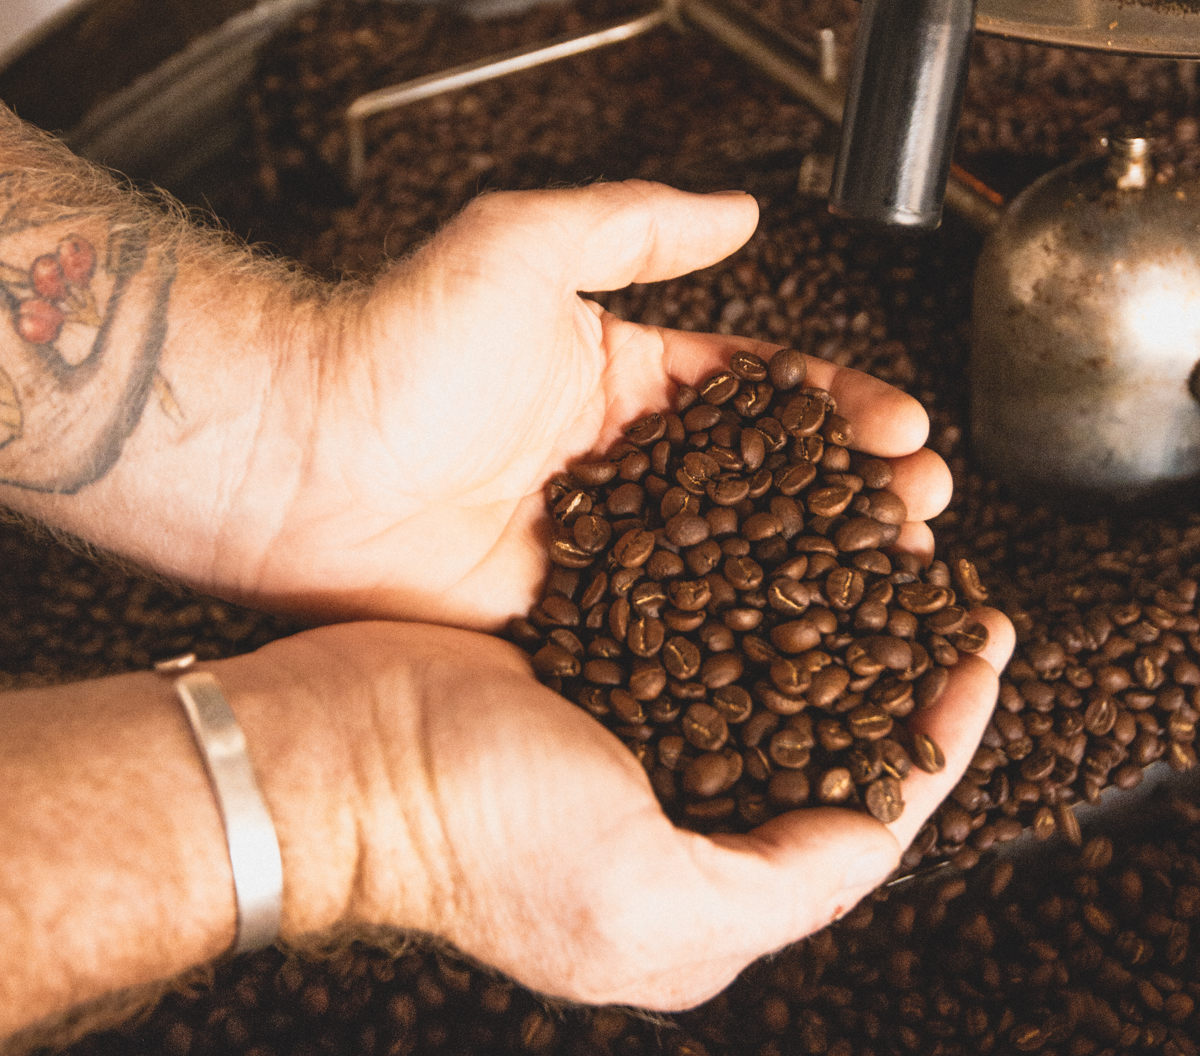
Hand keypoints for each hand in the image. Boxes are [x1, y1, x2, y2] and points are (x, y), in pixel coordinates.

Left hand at [229, 180, 950, 626]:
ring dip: (816, 568)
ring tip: (899, 577)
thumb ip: (635, 224)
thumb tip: (740, 208)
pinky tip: (802, 653)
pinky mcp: (570, 613)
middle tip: (924, 506)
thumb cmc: (395, 341)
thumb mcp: (520, 245)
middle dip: (852, 491)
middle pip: (766, 481)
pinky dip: (735, 637)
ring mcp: (605, 545)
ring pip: (733, 559)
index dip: (837, 405)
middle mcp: (625, 463)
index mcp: (625, 378)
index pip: (758, 389)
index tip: (901, 424)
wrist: (300, 455)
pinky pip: (668, 627)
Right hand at [301, 607, 1012, 1010]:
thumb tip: (876, 839)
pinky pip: (699, 613)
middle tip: (950, 593)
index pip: (860, 814)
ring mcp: (633, 729)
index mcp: (701, 891)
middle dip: (892, 662)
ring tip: (884, 542)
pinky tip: (783, 520)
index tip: (981, 653)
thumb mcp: (639, 894)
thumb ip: (779, 881)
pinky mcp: (592, 663)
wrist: (337, 749)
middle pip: (820, 732)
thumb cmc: (472, 833)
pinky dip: (750, 570)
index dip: (932, 735)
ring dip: (829, 602)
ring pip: (766, 661)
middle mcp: (676, 811)